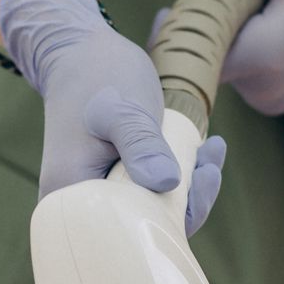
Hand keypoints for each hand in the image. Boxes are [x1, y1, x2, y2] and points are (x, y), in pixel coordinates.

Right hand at [0, 0, 225, 234]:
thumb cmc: (96, 78)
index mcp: (71, 196)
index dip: (174, 217)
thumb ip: (141, 145)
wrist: (80, 55)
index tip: (204, 177)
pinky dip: (179, 177)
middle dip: (188, 200)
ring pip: (152, 210)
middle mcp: (82, 205)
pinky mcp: (115, 182)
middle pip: (142, 225)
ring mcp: (99, 194)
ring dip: (189, 187)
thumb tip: (166, 184)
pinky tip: (203, 151)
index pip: (127, 229)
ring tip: (211, 151)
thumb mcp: (121, 109)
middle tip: (211, 163)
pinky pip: (151, 193)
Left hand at [183, 0, 283, 115]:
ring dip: (226, 36)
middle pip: (204, 58)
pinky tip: (269, 27)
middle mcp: (259, 89)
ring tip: (259, 8)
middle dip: (204, 26)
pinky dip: (243, 49)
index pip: (190, 52)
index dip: (174, 30)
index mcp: (260, 56)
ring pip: (223, 65)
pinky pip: (241, 73)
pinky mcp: (273, 103)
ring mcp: (266, 101)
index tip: (167, 8)